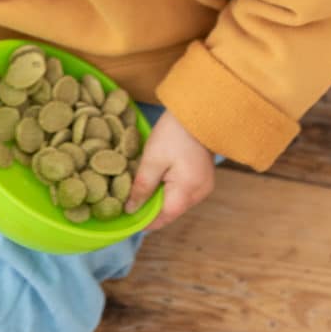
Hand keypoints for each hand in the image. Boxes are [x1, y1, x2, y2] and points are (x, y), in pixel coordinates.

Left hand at [124, 111, 214, 230]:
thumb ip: (142, 186)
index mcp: (188, 191)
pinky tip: (158, 178)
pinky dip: (170, 188)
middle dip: (151, 208)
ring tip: (141, 189)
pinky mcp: (203, 176)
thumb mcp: (152, 159)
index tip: (127, 220)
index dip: (145, 221)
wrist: (196, 109)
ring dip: (160, 197)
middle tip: (130, 202)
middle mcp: (200, 194)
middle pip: (171, 210)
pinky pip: (183, 190)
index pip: (164, 218)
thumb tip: (131, 210)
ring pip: (177, 200)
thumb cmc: (173, 133)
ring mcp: (204, 185)